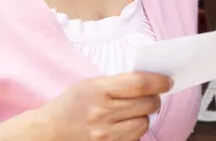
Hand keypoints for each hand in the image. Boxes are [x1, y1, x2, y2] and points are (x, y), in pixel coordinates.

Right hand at [0, 72, 171, 140]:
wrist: (48, 133)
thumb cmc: (70, 105)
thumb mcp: (90, 85)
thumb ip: (117, 83)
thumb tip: (149, 82)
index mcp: (98, 90)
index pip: (139, 83)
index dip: (158, 81)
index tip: (167, 81)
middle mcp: (103, 112)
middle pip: (147, 103)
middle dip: (154, 98)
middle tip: (152, 96)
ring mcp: (106, 133)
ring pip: (144, 122)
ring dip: (145, 115)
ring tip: (135, 111)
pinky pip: (135, 137)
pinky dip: (136, 129)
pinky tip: (126, 124)